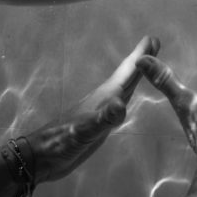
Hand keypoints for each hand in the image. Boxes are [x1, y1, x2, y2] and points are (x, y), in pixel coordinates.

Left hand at [26, 36, 159, 183]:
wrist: (41, 157)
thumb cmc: (62, 142)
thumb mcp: (84, 131)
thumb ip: (104, 118)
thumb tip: (121, 103)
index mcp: (104, 97)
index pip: (126, 73)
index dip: (139, 57)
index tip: (152, 39)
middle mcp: (104, 100)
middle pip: (126, 76)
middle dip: (140, 61)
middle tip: (154, 43)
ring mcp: (100, 112)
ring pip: (122, 88)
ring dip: (134, 76)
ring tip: (146, 66)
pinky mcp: (98, 124)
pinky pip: (117, 105)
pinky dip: (125, 98)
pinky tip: (125, 100)